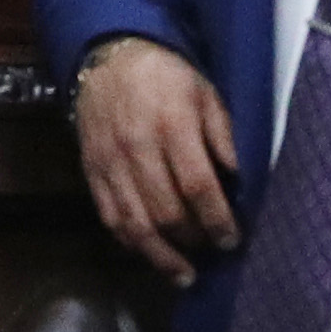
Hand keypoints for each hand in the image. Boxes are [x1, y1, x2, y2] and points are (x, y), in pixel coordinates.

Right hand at [73, 36, 242, 278]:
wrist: (109, 56)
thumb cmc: (167, 76)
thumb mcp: (206, 94)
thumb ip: (223, 137)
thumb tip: (239, 181)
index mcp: (171, 126)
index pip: (198, 187)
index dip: (218, 220)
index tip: (233, 240)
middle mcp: (137, 148)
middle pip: (166, 212)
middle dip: (194, 241)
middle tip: (213, 253)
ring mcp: (110, 163)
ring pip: (134, 224)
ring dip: (161, 256)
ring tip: (185, 275)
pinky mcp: (91, 170)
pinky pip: (109, 216)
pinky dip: (131, 242)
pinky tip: (150, 254)